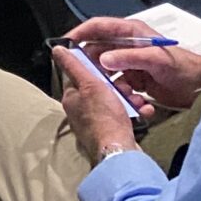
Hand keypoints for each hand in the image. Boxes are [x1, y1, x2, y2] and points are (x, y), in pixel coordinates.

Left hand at [54, 47, 140, 163]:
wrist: (120, 151)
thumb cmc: (103, 118)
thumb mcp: (89, 84)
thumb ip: (74, 66)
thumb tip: (58, 49)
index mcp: (72, 98)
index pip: (80, 75)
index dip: (96, 68)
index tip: (110, 65)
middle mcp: (81, 111)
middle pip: (100, 88)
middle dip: (118, 85)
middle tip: (126, 86)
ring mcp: (97, 122)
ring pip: (115, 102)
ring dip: (129, 98)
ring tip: (136, 100)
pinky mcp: (112, 131)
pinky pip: (124, 116)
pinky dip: (134, 111)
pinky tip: (143, 110)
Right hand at [68, 18, 200, 119]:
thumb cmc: (182, 66)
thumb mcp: (155, 60)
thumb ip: (128, 58)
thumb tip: (102, 59)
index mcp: (130, 33)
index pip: (98, 27)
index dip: (81, 32)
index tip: (66, 43)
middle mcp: (128, 46)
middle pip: (99, 51)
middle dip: (93, 65)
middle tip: (87, 78)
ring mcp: (131, 64)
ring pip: (108, 72)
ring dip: (110, 84)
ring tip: (121, 95)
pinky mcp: (136, 81)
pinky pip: (120, 86)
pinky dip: (123, 95)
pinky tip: (135, 103)